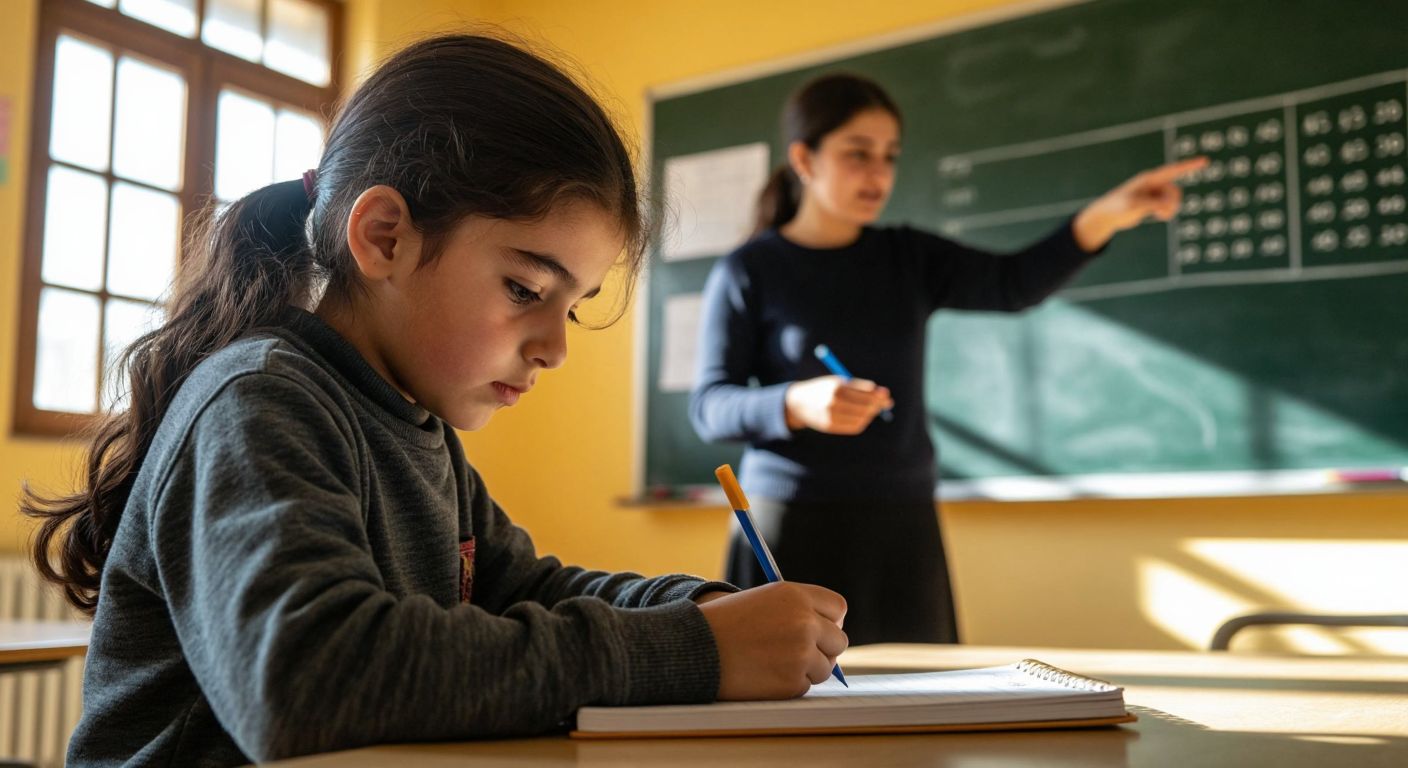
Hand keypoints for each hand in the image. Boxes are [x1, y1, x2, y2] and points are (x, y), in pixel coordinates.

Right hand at [697, 582, 847, 699]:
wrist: (695, 648)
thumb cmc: (724, 624)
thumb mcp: (763, 600)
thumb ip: (796, 610)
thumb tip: (828, 632)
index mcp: (795, 596)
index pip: (838, 608)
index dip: (831, 621)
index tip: (822, 629)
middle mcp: (804, 622)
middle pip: (838, 641)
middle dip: (823, 648)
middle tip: (800, 652)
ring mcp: (800, 653)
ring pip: (824, 667)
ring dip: (806, 669)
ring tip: (773, 663)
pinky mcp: (792, 682)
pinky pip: (805, 686)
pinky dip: (789, 684)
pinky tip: (764, 674)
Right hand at [784, 375, 892, 433]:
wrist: (799, 402)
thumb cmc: (825, 389)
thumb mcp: (839, 382)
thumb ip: (860, 388)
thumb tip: (885, 396)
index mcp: (837, 387)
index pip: (864, 392)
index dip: (878, 394)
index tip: (886, 395)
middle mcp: (833, 402)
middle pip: (864, 406)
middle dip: (877, 405)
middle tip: (886, 403)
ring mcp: (831, 416)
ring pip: (861, 418)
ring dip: (870, 414)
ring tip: (870, 408)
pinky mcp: (831, 426)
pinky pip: (854, 427)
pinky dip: (862, 422)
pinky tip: (861, 416)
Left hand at [1072, 156, 1208, 251]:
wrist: (1107, 215)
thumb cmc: (1117, 207)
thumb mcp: (1135, 206)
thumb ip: (1153, 205)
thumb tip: (1170, 206)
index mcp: (1149, 179)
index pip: (1173, 171)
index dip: (1189, 166)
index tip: (1205, 161)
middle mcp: (1154, 184)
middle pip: (1175, 192)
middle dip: (1172, 204)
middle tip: (1160, 214)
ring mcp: (1154, 193)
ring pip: (1174, 200)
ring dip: (1170, 209)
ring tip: (1158, 216)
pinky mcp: (1153, 202)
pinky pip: (1169, 206)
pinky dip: (1167, 212)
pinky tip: (1159, 216)